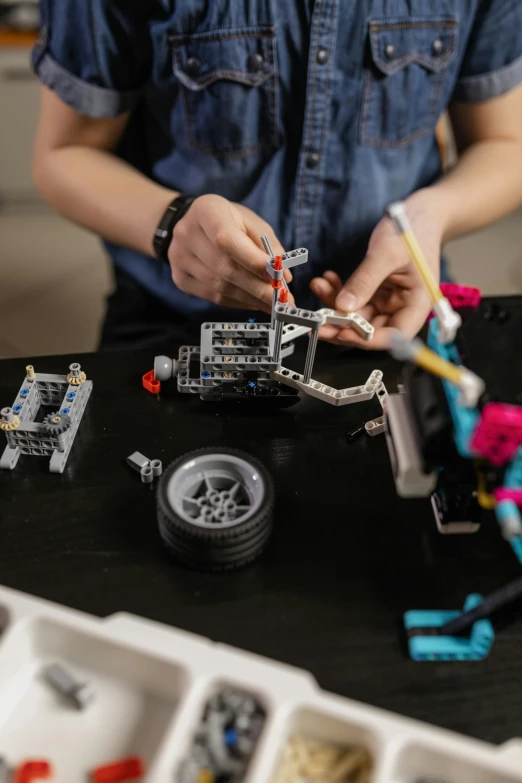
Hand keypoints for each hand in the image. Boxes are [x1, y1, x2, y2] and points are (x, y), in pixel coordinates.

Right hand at [168, 194, 291, 311]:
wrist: (190, 224)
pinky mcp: (180, 279)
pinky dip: (238, 303)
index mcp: (206, 211)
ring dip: (250, 299)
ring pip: (219, 288)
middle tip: (282, 300)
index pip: (227, 240)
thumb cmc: (227, 221)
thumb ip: (269, 246)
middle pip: (224, 268)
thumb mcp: (250, 222)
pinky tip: (254, 302)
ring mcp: (179, 259)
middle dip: (258, 288)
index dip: (253, 261)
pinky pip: (213, 297)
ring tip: (272, 304)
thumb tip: (284, 275)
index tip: (278, 277)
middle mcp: (187, 234)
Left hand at [310, 189, 443, 348]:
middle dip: (343, 325)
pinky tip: (327, 280)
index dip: (368, 339)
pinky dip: (338, 293)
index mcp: (418, 304)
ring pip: (357, 317)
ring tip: (319, 287)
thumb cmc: (412, 230)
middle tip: (319, 320)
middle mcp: (403, 308)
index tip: (343, 333)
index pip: (395, 334)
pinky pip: (353, 302)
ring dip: (335, 306)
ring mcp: (388, 302)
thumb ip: (365, 280)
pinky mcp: (375, 294)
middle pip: (372, 330)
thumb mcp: (386, 253)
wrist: (418, 215)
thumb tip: (344, 306)